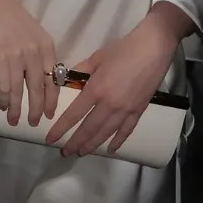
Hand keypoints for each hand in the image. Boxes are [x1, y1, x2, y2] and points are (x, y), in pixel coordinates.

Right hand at [0, 0, 59, 128]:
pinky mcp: (0, 55)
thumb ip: (40, 55)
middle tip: (34, 123)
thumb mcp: (35, 34)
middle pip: (39, 87)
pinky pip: (4, 83)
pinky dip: (4, 97)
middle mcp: (35, 51)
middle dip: (37, 109)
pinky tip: (3, 105)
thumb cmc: (14, 18)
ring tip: (15, 120)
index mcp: (47, 46)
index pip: (55, 78)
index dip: (53, 99)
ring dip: (17, 108)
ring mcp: (17, 54)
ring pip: (20, 89)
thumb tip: (41, 82)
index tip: (51, 114)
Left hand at [45, 6, 183, 157]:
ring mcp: (125, 110)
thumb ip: (81, 70)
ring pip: (105, 133)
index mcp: (96, 89)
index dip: (61, 128)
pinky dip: (117, 142)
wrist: (152, 49)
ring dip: (92, 145)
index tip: (51, 138)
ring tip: (81, 153)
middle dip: (75, 143)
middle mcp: (109, 104)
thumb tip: (69, 79)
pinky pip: (126, 131)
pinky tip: (110, 149)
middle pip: (88, 129)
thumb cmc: (122, 50)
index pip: (74, 114)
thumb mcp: (97, 57)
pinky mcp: (138, 111)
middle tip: (65, 153)